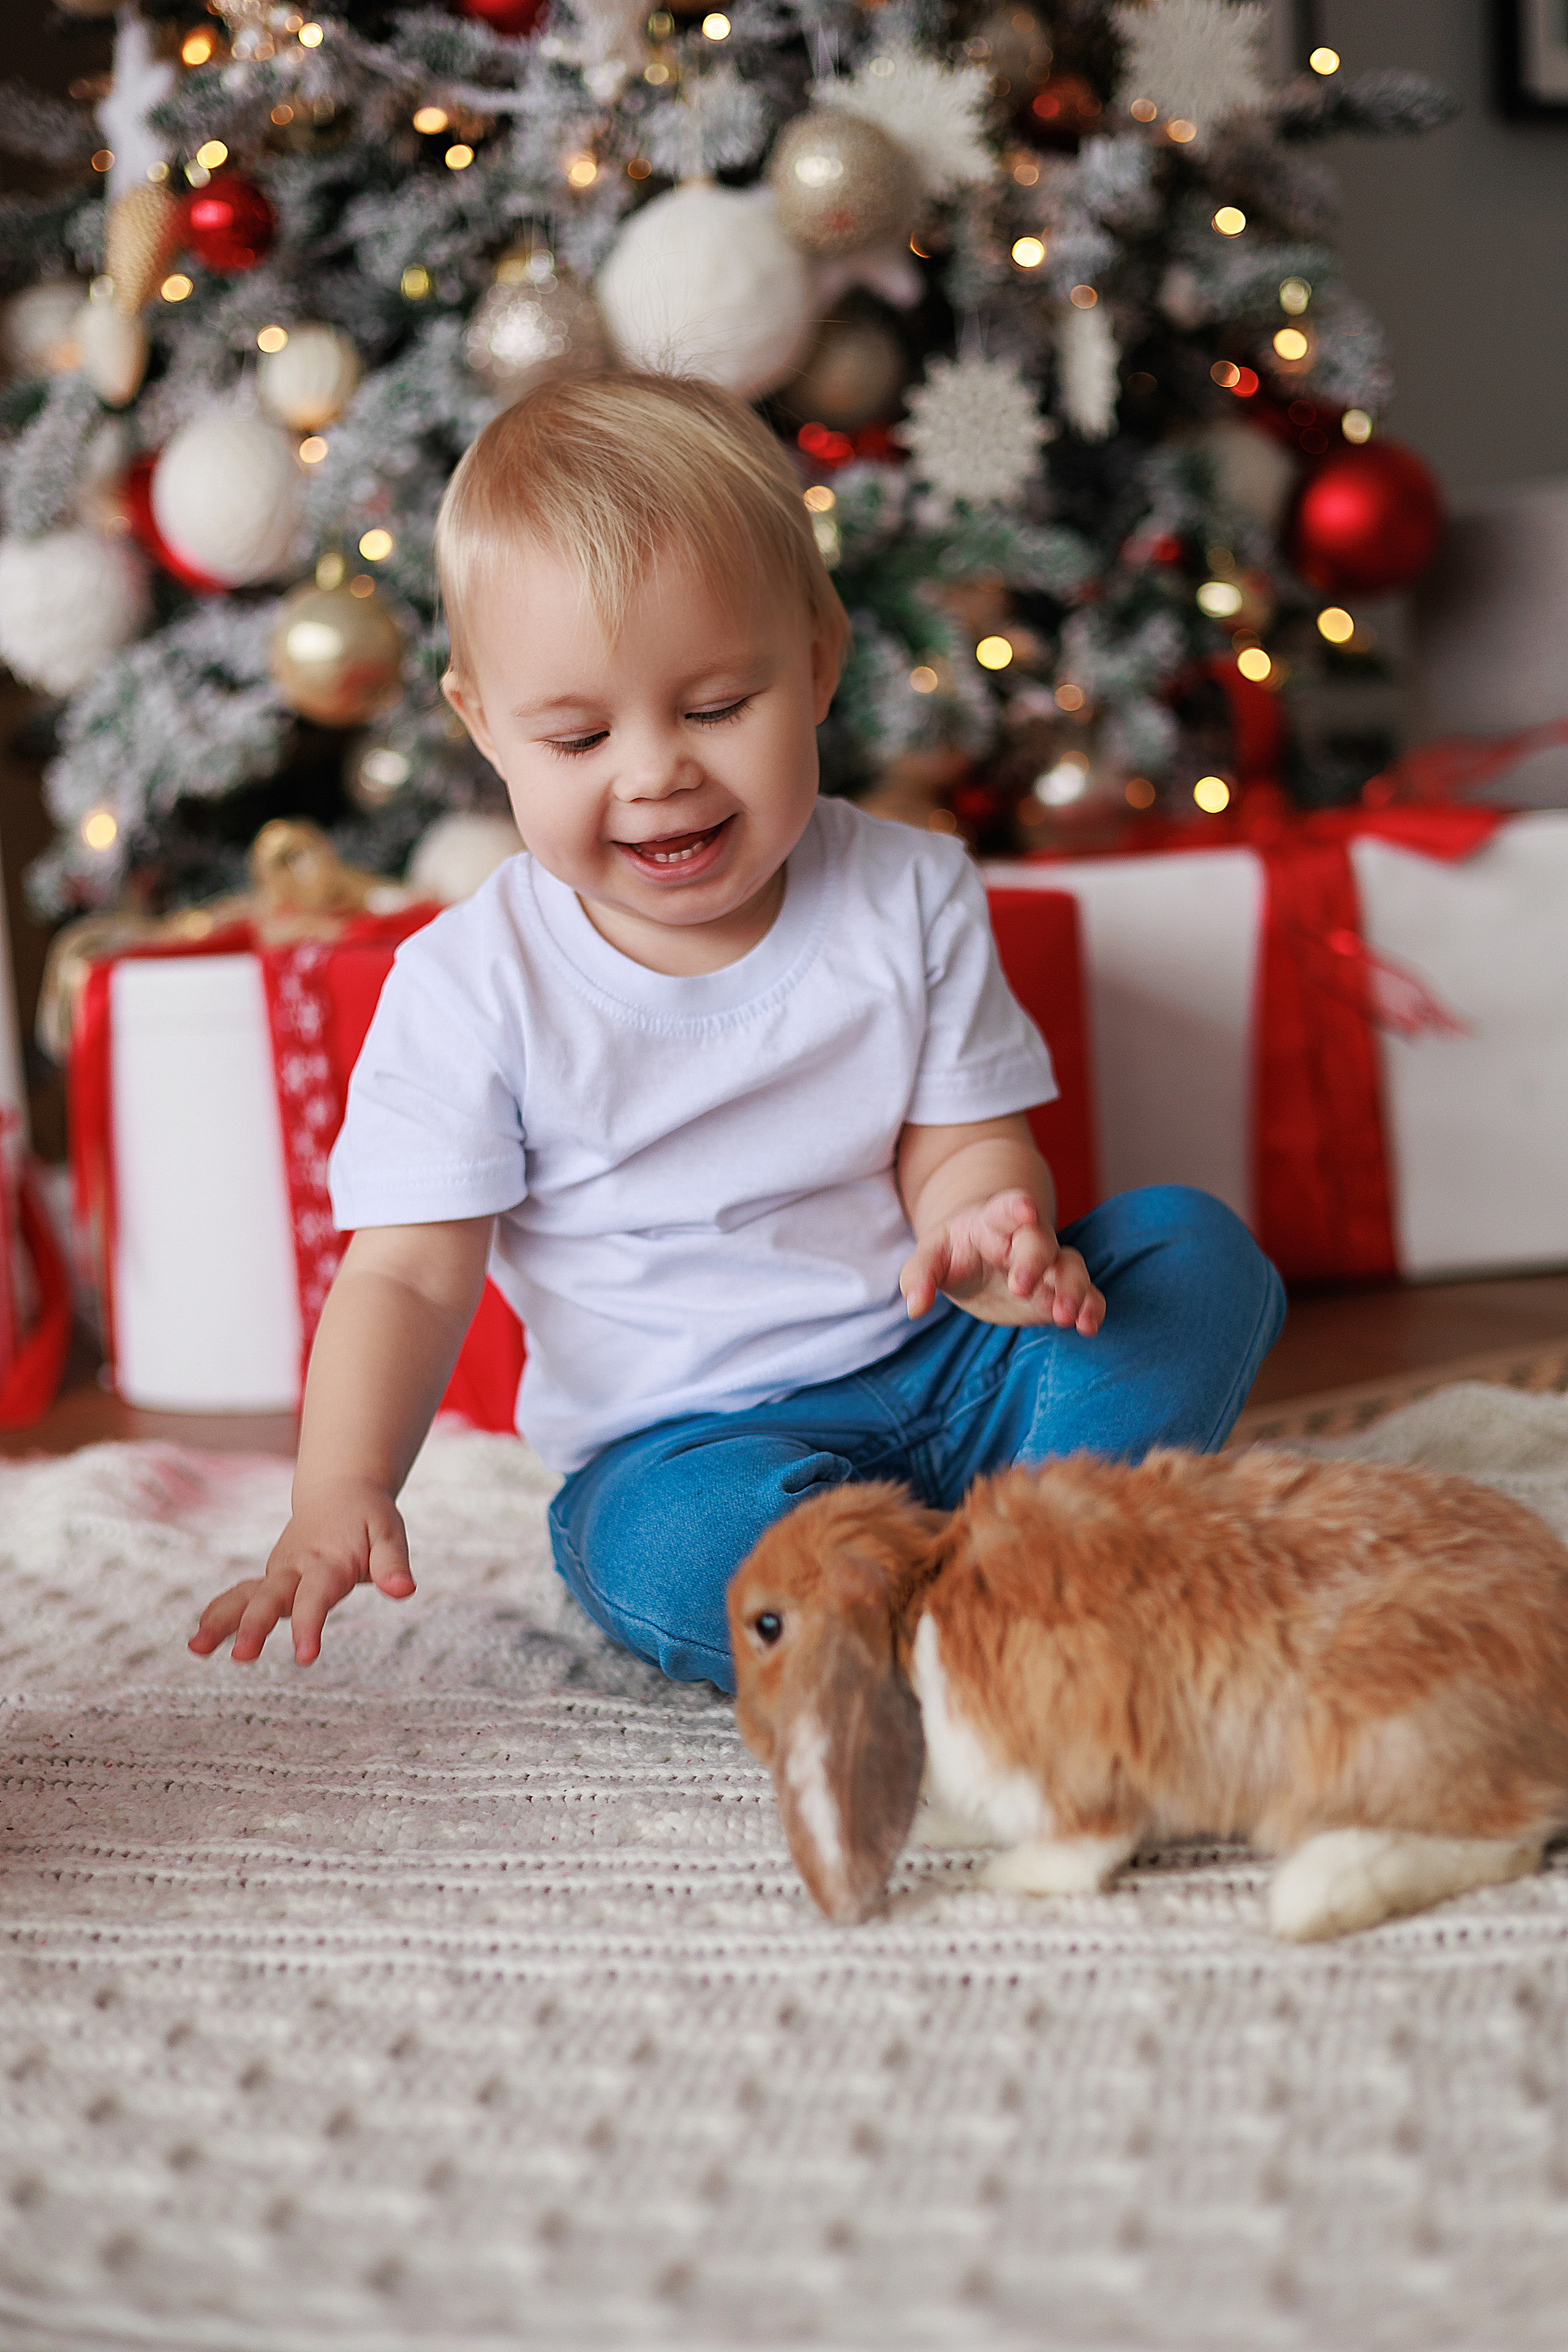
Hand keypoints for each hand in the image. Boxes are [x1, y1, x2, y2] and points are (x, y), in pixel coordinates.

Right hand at [188, 1480, 413, 1665]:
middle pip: (272, 1597)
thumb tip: (404, 1590)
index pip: (316, 1597)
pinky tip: (199, 1642)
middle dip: (254, 1626)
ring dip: (221, 1620)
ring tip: (196, 1648)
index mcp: (327, 1560)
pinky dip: (220, 1613)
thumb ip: (392, 1563)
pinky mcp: (270, 1577)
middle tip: (241, 1656)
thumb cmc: (368, 1517)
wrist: (341, 1490)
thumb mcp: (389, 1532)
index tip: (304, 1656)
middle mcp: (296, 1566)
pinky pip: (240, 1595)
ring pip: (246, 1595)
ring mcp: (279, 1572)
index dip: (309, 1625)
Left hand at [899, 1190, 1104, 1333]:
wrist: (976, 1258)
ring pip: (1072, 1267)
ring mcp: (1049, 1265)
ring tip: (1064, 1316)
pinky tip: (1087, 1327)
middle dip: (1035, 1261)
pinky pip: (1087, 1294)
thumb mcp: (931, 1257)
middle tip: (1021, 1287)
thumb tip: (914, 1306)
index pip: (1008, 1206)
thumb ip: (919, 1275)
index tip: (1025, 1212)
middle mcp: (1027, 1239)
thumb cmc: (953, 1251)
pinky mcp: (1060, 1291)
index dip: (1017, 1207)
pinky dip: (1092, 1307)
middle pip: (1041, 1241)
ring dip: (1071, 1289)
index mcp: (994, 1220)